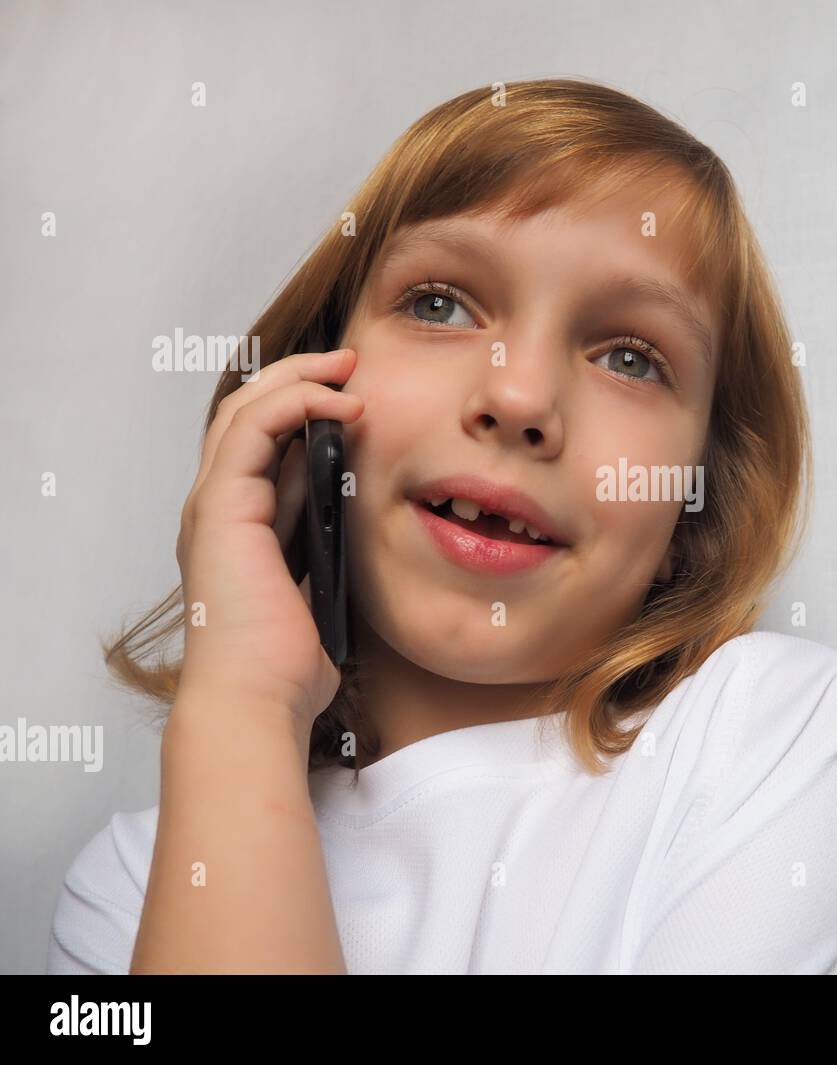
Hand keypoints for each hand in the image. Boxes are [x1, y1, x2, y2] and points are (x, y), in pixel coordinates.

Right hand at [173, 348, 363, 733]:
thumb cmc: (291, 661)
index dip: (305, 408)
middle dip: (301, 378)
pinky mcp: (221, 509)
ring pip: (246, 410)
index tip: (356, 394)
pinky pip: (252, 430)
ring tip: (348, 366)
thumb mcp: (320, 581)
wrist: (260, 699)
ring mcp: (213, 506)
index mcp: (241, 525)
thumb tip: (343, 494)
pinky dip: (294, 404)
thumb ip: (321, 536)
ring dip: (300, 378)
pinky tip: (339, 402)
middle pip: (249, 414)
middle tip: (351, 362)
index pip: (264, 443)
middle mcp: (219, 508)